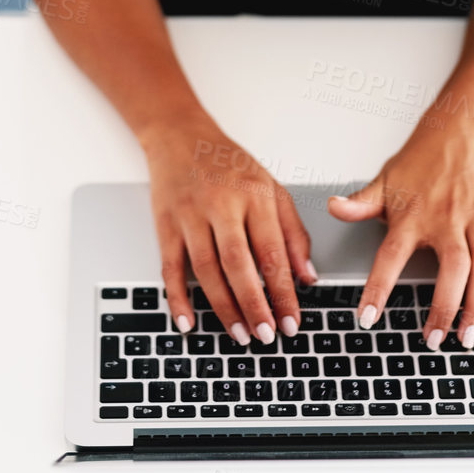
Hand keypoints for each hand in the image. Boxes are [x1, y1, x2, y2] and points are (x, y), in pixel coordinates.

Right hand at [142, 113, 315, 342]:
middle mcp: (222, 205)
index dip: (284, 291)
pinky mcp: (166, 225)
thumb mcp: (272, 187)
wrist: (179, 136)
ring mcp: (190, 216)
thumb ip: (293, 231)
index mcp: (255, 195)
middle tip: (267, 336)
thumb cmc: (229, 164)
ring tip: (241, 334)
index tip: (292, 322)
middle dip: (255, 305)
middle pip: (238, 264)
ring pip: (206, 270)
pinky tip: (188, 322)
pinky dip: (177, 298)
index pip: (273, 251)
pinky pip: (170, 267)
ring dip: (223, 307)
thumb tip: (307, 276)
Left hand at [326, 127, 473, 347]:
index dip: (378, 289)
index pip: (391, 257)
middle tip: (433, 341)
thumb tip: (332, 207)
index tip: (368, 319)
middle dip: (444, 307)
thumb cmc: (420, 160)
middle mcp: (448, 222)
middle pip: (451, 269)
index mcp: (414, 216)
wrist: (459, 132)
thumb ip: (360, 202)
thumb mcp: (383, 180)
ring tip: (468, 337)